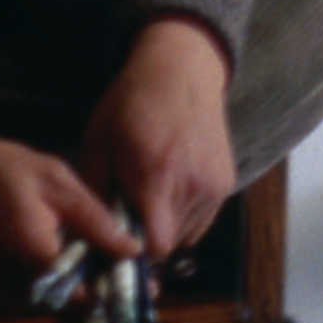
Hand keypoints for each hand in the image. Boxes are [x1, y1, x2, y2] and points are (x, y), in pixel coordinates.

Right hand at [0, 104, 136, 303]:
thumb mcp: (54, 179)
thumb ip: (95, 220)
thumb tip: (133, 250)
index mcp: (37, 256)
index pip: (89, 297)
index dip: (115, 291)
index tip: (141, 282)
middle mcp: (14, 284)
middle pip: (69, 307)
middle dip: (96, 292)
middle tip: (114, 269)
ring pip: (48, 303)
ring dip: (70, 288)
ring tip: (86, 257)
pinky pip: (24, 295)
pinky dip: (43, 282)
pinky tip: (49, 253)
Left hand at [79, 18, 235, 258]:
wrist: (180, 72)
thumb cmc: (130, 105)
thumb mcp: (98, 143)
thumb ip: (96, 194)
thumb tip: (95, 237)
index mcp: (155, 175)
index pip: (155, 245)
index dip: (136, 251)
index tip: (120, 240)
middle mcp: (192, 185)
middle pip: (170, 243)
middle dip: (148, 236)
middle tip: (131, 212)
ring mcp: (214, 186)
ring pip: (188, 234)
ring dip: (168, 226)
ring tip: (152, 194)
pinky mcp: (227, 183)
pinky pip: (203, 218)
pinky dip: (185, 213)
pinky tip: (172, 185)